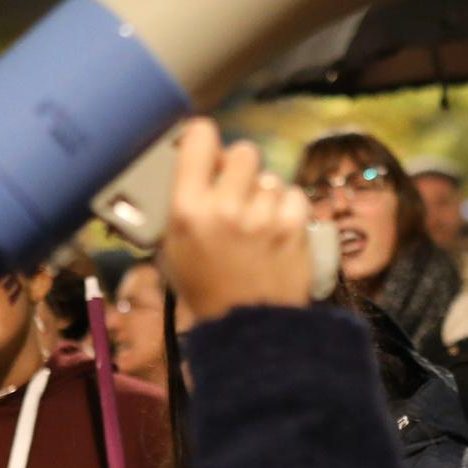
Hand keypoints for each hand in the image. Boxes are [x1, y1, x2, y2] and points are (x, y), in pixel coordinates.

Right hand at [156, 120, 311, 323]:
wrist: (248, 331)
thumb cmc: (205, 291)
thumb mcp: (173, 249)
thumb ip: (180, 203)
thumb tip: (189, 165)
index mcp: (187, 208)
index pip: (200, 136)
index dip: (204, 137)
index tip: (205, 146)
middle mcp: (225, 206)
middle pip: (243, 151)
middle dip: (241, 168)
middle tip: (237, 191)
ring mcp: (262, 216)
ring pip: (271, 177)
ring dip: (265, 194)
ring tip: (257, 224)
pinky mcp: (294, 227)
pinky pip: (294, 195)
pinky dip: (288, 210)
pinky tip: (277, 232)